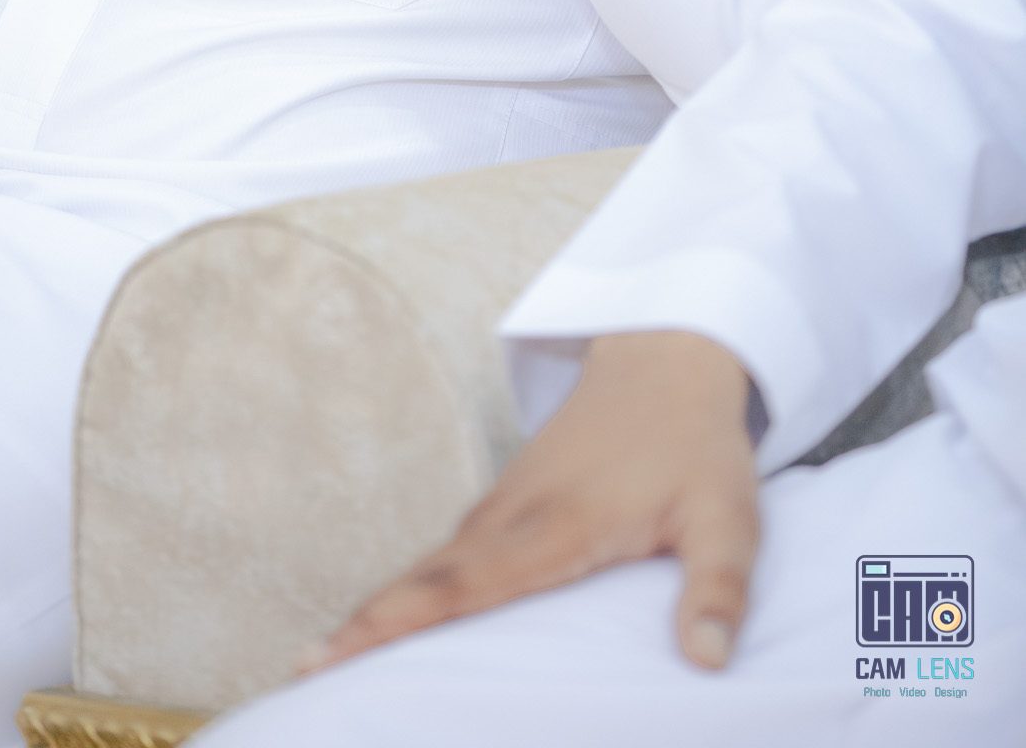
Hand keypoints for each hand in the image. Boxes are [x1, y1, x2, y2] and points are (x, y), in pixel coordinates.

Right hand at [304, 329, 758, 674]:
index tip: (338, 649)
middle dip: (363, 624)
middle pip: (426, 577)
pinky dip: (412, 586)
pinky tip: (394, 618)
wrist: (665, 359)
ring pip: (431, 563)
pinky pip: (450, 551)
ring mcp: (506, 502)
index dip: (399, 619)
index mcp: (557, 525)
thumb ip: (718, 588)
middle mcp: (514, 514)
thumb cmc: (695, 443)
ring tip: (329, 658)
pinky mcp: (510, 499)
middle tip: (301, 672)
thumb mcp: (728, 515)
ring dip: (380, 606)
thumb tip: (709, 661)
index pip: (465, 585)